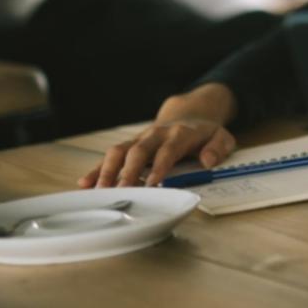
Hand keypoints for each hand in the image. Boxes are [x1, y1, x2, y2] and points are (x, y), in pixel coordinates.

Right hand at [79, 84, 237, 187]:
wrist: (189, 115)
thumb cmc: (204, 133)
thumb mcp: (222, 137)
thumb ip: (218, 148)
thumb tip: (208, 161)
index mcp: (180, 133)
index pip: (168, 150)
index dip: (160, 166)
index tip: (152, 184)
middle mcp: (156, 134)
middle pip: (138, 150)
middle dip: (128, 171)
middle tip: (120, 192)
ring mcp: (140, 139)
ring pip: (119, 151)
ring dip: (108, 171)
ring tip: (98, 192)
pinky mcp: (129, 145)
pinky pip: (110, 156)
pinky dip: (97, 169)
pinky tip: (85, 184)